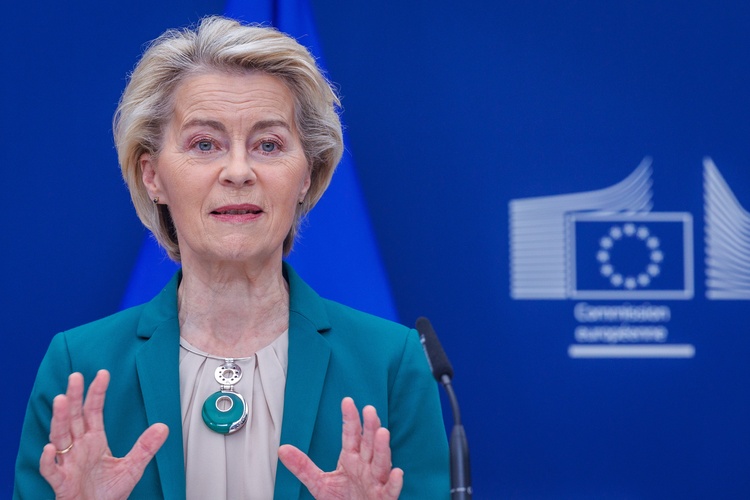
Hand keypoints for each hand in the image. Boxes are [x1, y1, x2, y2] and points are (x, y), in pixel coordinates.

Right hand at [39, 370, 168, 499]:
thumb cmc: (108, 492)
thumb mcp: (132, 467)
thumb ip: (145, 447)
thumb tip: (163, 427)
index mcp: (94, 440)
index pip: (94, 411)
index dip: (97, 393)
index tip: (102, 374)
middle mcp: (79, 447)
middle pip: (74, 417)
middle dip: (74, 397)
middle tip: (76, 377)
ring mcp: (69, 463)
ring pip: (60, 437)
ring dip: (59, 419)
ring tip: (61, 400)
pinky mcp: (62, 483)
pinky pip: (52, 470)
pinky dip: (49, 459)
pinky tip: (51, 448)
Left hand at [278, 397, 402, 499]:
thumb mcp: (319, 483)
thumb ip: (303, 466)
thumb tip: (282, 449)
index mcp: (351, 458)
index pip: (351, 435)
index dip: (350, 419)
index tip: (347, 401)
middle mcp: (365, 466)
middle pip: (368, 443)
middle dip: (370, 427)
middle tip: (369, 410)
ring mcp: (376, 481)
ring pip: (381, 462)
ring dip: (382, 448)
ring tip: (382, 433)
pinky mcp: (383, 498)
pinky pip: (390, 490)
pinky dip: (395, 482)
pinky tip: (397, 472)